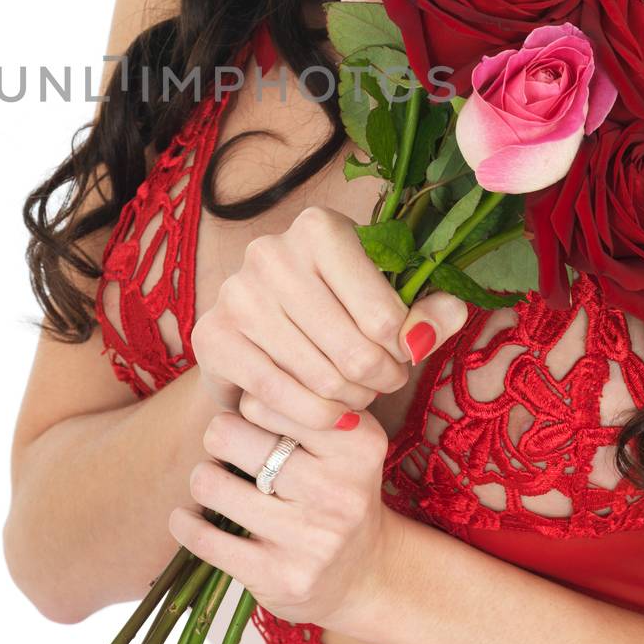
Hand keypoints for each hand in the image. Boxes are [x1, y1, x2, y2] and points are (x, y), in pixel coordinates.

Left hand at [171, 205, 469, 629]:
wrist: (363, 572)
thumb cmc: (340, 480)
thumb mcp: (351, 428)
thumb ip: (327, 375)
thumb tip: (297, 311)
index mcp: (359, 442)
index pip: (270, 393)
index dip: (254, 400)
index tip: (261, 409)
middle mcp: (341, 491)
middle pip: (230, 435)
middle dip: (221, 438)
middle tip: (232, 445)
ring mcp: (311, 541)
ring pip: (211, 483)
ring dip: (205, 480)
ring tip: (219, 480)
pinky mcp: (279, 581)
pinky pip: (202, 538)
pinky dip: (186, 524)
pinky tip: (190, 517)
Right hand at [191, 205, 430, 425]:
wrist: (258, 335)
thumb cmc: (335, 310)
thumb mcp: (388, 299)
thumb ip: (430, 310)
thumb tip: (429, 330)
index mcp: (320, 228)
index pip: (385, 313)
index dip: (405, 348)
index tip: (404, 354)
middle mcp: (272, 252)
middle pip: (355, 350)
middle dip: (381, 380)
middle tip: (384, 384)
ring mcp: (236, 294)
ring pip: (321, 377)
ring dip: (352, 400)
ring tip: (359, 396)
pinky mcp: (213, 337)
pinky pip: (280, 394)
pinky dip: (316, 416)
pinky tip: (332, 414)